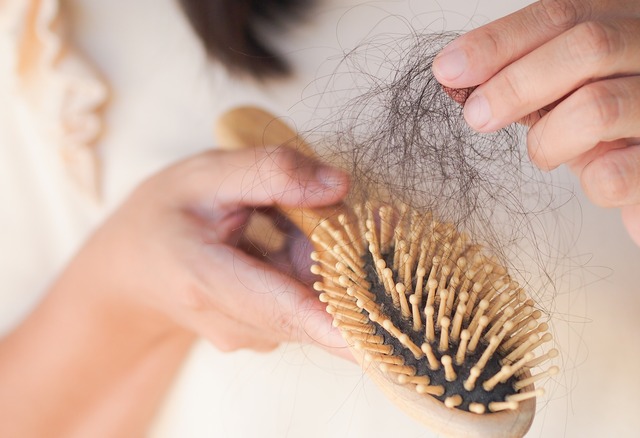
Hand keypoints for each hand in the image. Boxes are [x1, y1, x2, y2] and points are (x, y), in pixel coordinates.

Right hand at [65, 146, 351, 357]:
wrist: (134, 264)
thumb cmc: (168, 212)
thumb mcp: (208, 173)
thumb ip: (271, 172)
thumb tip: (339, 186)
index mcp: (205, 279)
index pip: (278, 306)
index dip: (331, 323)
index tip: (372, 337)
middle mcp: (232, 323)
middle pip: (312, 302)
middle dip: (344, 259)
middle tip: (346, 210)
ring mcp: (251, 335)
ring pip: (317, 302)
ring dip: (325, 259)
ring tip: (279, 219)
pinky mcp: (268, 334)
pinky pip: (311, 304)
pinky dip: (315, 270)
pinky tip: (282, 239)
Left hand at [433, 0, 639, 259]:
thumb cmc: (621, 139)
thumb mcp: (569, 97)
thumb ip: (526, 79)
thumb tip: (457, 76)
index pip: (565, 9)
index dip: (500, 40)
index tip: (448, 70)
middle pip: (589, 46)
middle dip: (516, 83)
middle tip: (476, 116)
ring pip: (603, 107)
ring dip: (549, 138)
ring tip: (543, 153)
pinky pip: (622, 174)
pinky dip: (589, 184)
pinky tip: (595, 182)